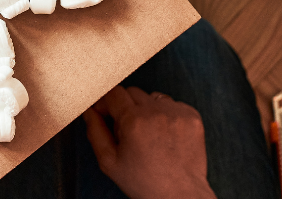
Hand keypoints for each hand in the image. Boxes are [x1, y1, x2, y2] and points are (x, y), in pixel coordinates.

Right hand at [82, 86, 216, 198]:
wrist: (179, 195)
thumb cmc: (144, 182)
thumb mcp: (109, 162)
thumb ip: (95, 131)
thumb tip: (89, 111)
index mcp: (134, 121)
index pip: (113, 93)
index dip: (106, 102)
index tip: (105, 112)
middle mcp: (156, 112)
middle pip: (132, 92)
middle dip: (125, 106)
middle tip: (126, 129)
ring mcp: (177, 113)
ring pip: (152, 97)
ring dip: (146, 109)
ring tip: (148, 133)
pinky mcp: (192, 116)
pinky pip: (172, 104)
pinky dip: (165, 115)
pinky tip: (164, 134)